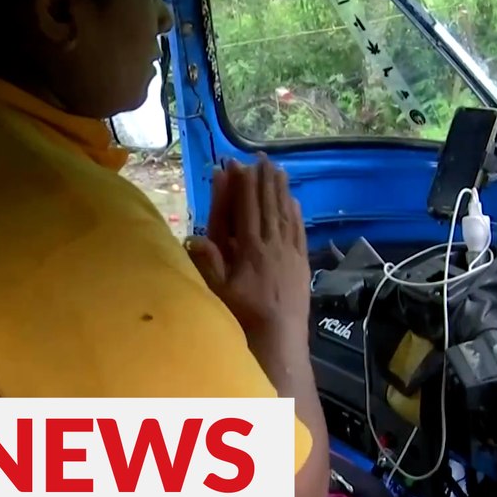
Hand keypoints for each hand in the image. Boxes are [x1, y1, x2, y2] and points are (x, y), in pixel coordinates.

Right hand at [186, 155, 310, 354]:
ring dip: (281, 191)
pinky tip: (295, 202)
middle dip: (264, 180)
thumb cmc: (245, 318)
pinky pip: (299, 232)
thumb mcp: (219, 292)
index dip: (243, 185)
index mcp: (250, 250)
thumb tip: (195, 237)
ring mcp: (290, 254)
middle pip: (268, 206)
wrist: (280, 338)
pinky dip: (296, 214)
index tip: (240, 165)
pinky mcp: (302, 264)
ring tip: (279, 170)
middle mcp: (272, 246)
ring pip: (286, 214)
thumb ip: (210, 263)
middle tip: (262, 158)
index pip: (246, 210)